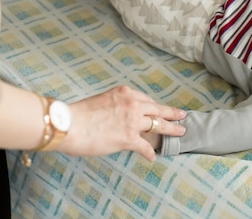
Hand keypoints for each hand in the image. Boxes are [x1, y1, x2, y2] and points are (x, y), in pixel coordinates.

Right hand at [61, 85, 185, 161]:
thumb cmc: (79, 114)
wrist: (69, 125)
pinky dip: (150, 153)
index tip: (159, 110)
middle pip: (158, 109)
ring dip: (171, 130)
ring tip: (179, 132)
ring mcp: (133, 121)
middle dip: (172, 113)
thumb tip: (121, 118)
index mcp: (125, 93)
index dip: (154, 107)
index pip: (146, 100)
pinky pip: (146, 147)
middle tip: (182, 115)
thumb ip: (116, 106)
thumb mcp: (103, 100)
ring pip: (159, 125)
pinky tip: (153, 157)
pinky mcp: (129, 138)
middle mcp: (133, 104)